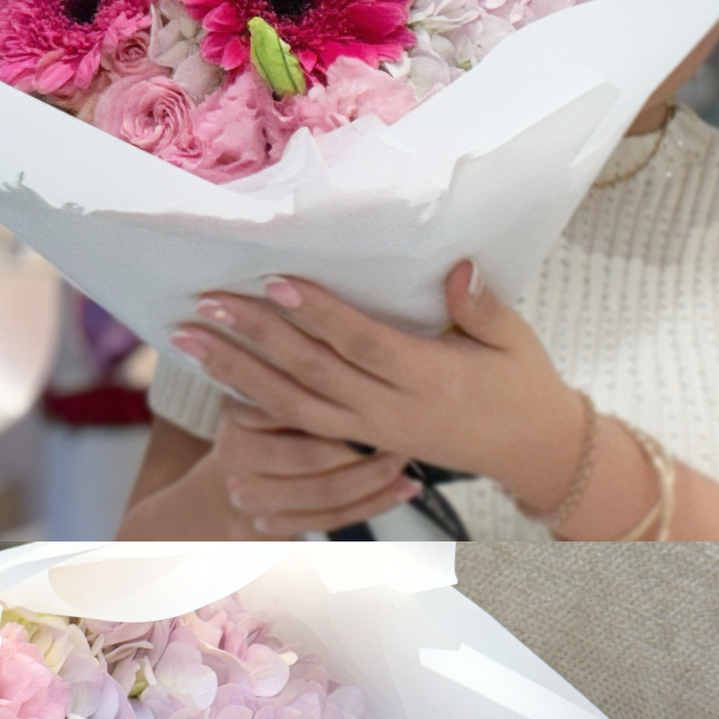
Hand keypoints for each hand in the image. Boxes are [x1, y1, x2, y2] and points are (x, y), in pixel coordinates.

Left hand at [169, 261, 585, 512]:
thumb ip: (482, 306)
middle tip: (208, 304)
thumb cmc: (521, 384)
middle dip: (255, 336)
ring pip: (290, 404)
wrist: (529, 451)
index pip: (361, 342)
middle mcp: (389, 409)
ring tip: (189, 341)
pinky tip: (217, 379)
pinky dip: (254, 403)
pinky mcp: (358, 441)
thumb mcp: (515, 340)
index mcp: (429, 377)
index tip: (275, 283)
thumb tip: (458, 267)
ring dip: (235, 372)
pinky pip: (296, 426)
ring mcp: (369, 430)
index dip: (317, 314)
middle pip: (311, 373)